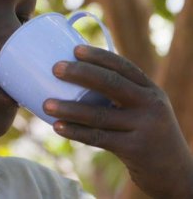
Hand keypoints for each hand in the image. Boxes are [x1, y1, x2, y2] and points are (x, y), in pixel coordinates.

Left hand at [43, 45, 192, 197]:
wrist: (175, 172)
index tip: (75, 49)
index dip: (99, 56)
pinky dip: (76, 132)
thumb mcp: (143, 110)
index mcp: (150, 90)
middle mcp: (150, 104)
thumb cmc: (147, 134)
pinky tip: (57, 127)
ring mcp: (144, 127)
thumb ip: (120, 96)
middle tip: (55, 68)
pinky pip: (99, 138)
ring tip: (46, 104)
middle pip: (111, 83)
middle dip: (81, 73)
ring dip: (70, 109)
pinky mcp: (135, 149)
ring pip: (100, 115)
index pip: (123, 66)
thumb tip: (76, 82)